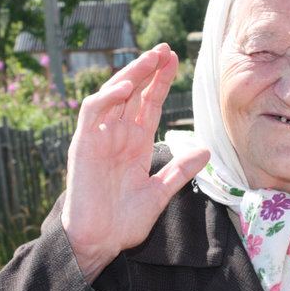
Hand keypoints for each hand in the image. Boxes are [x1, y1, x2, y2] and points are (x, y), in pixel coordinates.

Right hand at [61, 44, 209, 282]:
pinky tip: (126, 88)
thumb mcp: (159, 193)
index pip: (149, 103)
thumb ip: (179, 171)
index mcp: (136, 143)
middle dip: (149, 69)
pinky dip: (107, 98)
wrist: (99, 242)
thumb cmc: (124, 221)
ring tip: (151, 58)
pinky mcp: (83, 145)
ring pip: (114, 95)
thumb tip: (206, 151)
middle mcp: (118, 135)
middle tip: (165, 49)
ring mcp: (100, 138)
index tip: (175, 61)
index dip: (161, 81)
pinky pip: (93, 113)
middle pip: (134, 93)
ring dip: (131, 75)